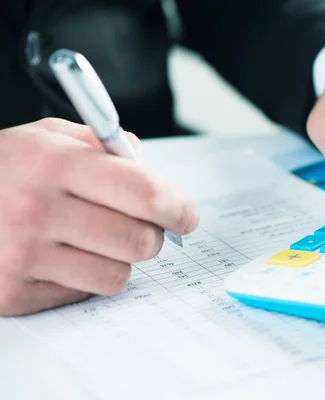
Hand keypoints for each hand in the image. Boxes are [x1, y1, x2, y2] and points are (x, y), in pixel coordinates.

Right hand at [0, 118, 198, 315]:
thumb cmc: (4, 169)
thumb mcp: (47, 137)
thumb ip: (106, 148)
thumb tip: (156, 178)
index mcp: (51, 162)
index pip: (141, 191)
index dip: (176, 207)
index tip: (186, 216)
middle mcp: (35, 209)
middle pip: (139, 241)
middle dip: (153, 237)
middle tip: (144, 230)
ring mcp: (21, 256)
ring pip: (117, 276)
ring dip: (119, 260)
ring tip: (96, 242)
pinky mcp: (12, 294)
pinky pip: (83, 295)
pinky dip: (84, 279)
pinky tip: (61, 258)